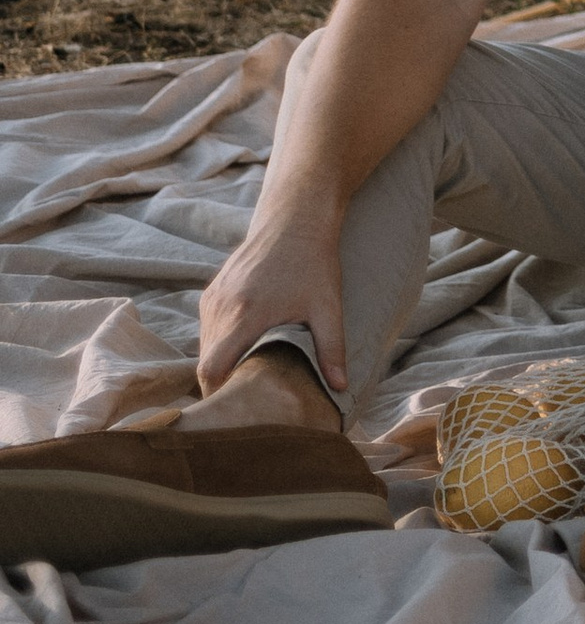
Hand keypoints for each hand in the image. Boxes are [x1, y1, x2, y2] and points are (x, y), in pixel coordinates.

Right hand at [196, 206, 348, 398]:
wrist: (296, 217)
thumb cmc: (314, 262)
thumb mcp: (328, 306)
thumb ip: (332, 348)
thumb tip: (341, 388)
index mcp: (244, 315)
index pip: (212, 369)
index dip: (220, 393)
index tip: (239, 406)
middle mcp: (221, 307)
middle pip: (205, 362)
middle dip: (221, 384)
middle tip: (247, 399)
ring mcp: (213, 297)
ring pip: (204, 346)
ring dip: (220, 363)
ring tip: (246, 377)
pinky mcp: (213, 290)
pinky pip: (207, 328)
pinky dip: (219, 344)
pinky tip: (243, 348)